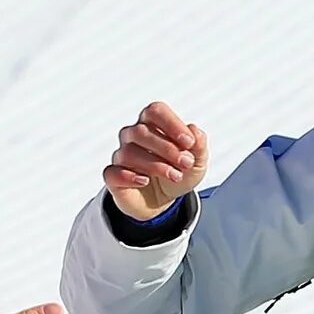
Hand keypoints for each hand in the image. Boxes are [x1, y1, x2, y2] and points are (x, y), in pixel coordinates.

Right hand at [103, 102, 207, 222]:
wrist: (164, 201)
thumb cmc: (178, 173)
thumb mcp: (197, 163)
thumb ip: (199, 146)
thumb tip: (194, 131)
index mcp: (152, 124)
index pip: (155, 111)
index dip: (172, 124)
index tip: (189, 143)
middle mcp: (133, 135)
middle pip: (141, 131)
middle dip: (167, 148)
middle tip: (186, 163)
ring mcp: (121, 155)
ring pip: (129, 152)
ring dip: (156, 165)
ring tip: (174, 176)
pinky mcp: (113, 176)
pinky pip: (113, 172)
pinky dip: (129, 176)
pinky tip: (145, 181)